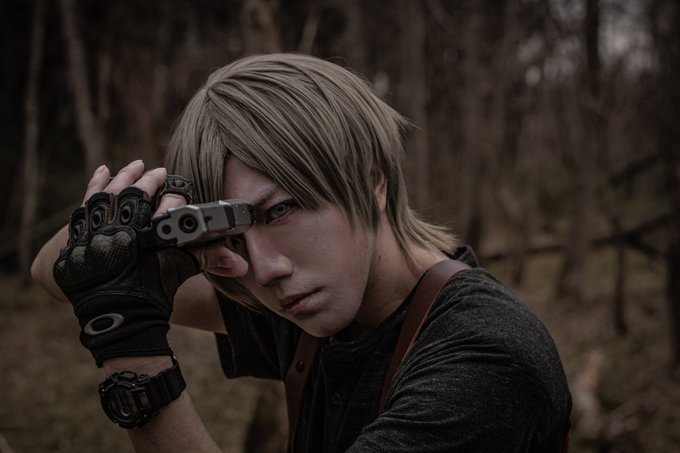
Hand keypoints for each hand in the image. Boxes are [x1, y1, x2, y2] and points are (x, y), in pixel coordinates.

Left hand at [53, 161, 200, 365]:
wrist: (117, 318)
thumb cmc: (153, 294)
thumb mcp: (181, 271)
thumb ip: (209, 259)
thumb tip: (241, 264)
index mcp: (151, 236)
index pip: (167, 204)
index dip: (174, 195)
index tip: (177, 188)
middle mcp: (123, 229)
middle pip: (136, 192)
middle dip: (149, 179)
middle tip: (159, 170)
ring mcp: (98, 232)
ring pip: (109, 194)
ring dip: (123, 177)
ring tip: (133, 165)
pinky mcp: (80, 237)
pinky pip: (86, 205)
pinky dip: (94, 186)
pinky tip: (102, 173)